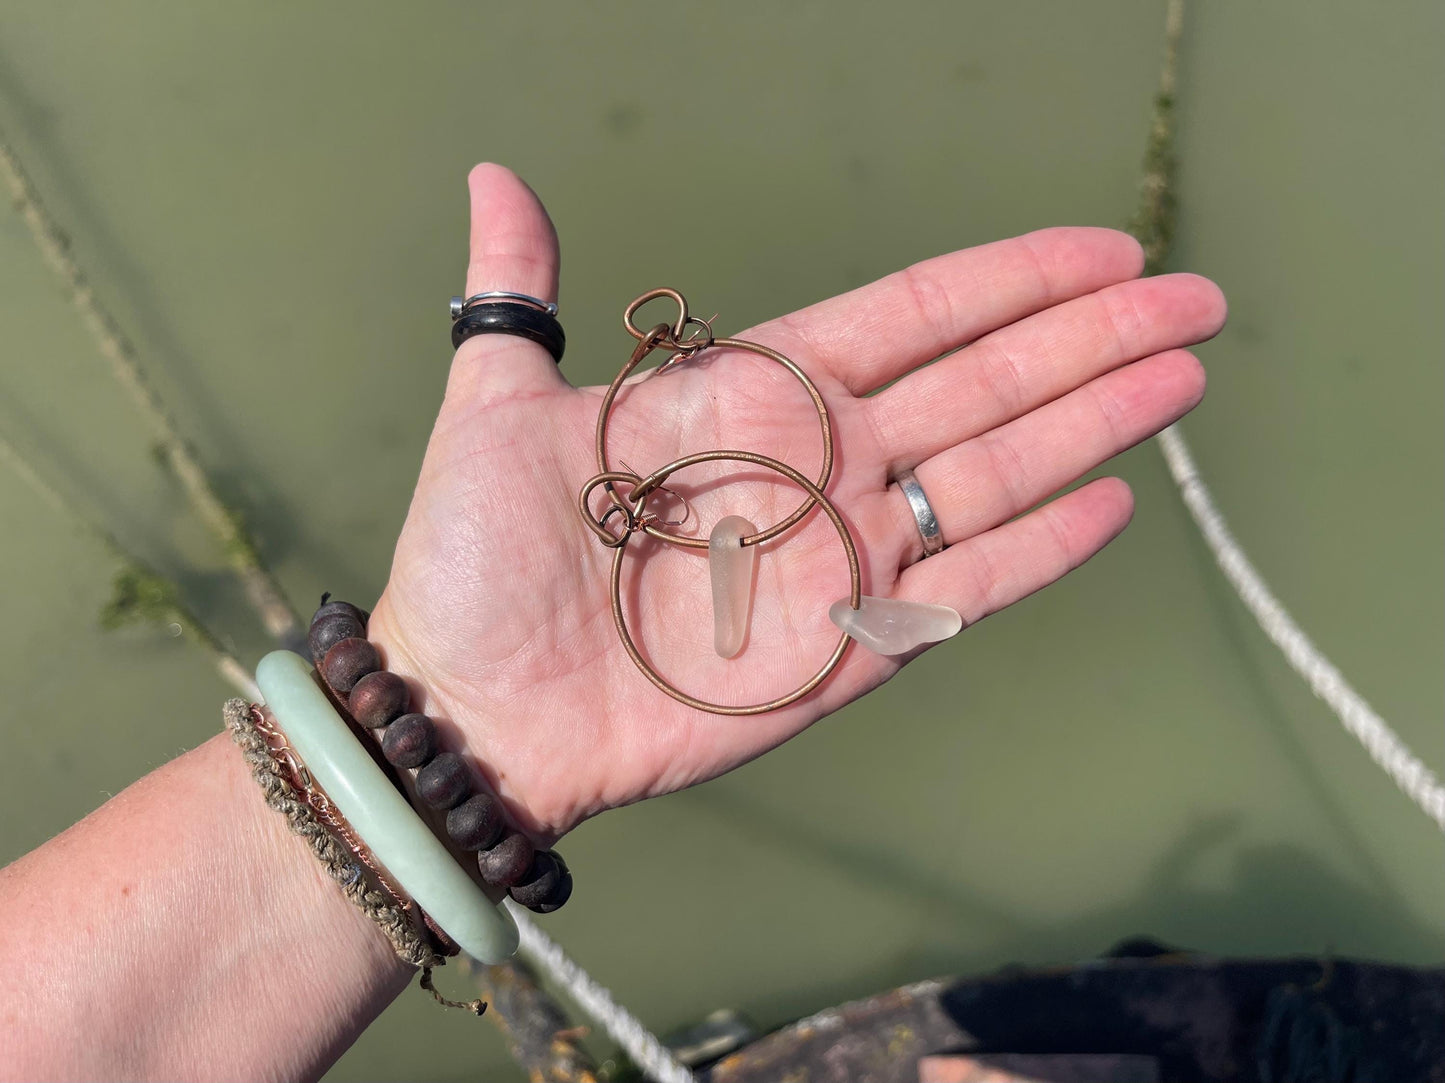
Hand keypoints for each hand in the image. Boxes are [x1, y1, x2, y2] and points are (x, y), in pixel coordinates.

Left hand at [369, 164, 1224, 839]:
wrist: (473, 711)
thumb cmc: (478, 560)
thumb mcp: (498, 406)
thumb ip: (521, 293)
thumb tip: (497, 175)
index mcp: (753, 397)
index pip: (911, 317)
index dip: (1008, 280)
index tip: (1100, 250)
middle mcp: (818, 467)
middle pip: (982, 386)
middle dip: (1089, 339)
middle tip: (1193, 295)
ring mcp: (841, 559)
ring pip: (993, 474)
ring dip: (1090, 426)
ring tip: (1183, 374)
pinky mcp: (847, 651)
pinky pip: (962, 590)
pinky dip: (1037, 550)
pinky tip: (1112, 499)